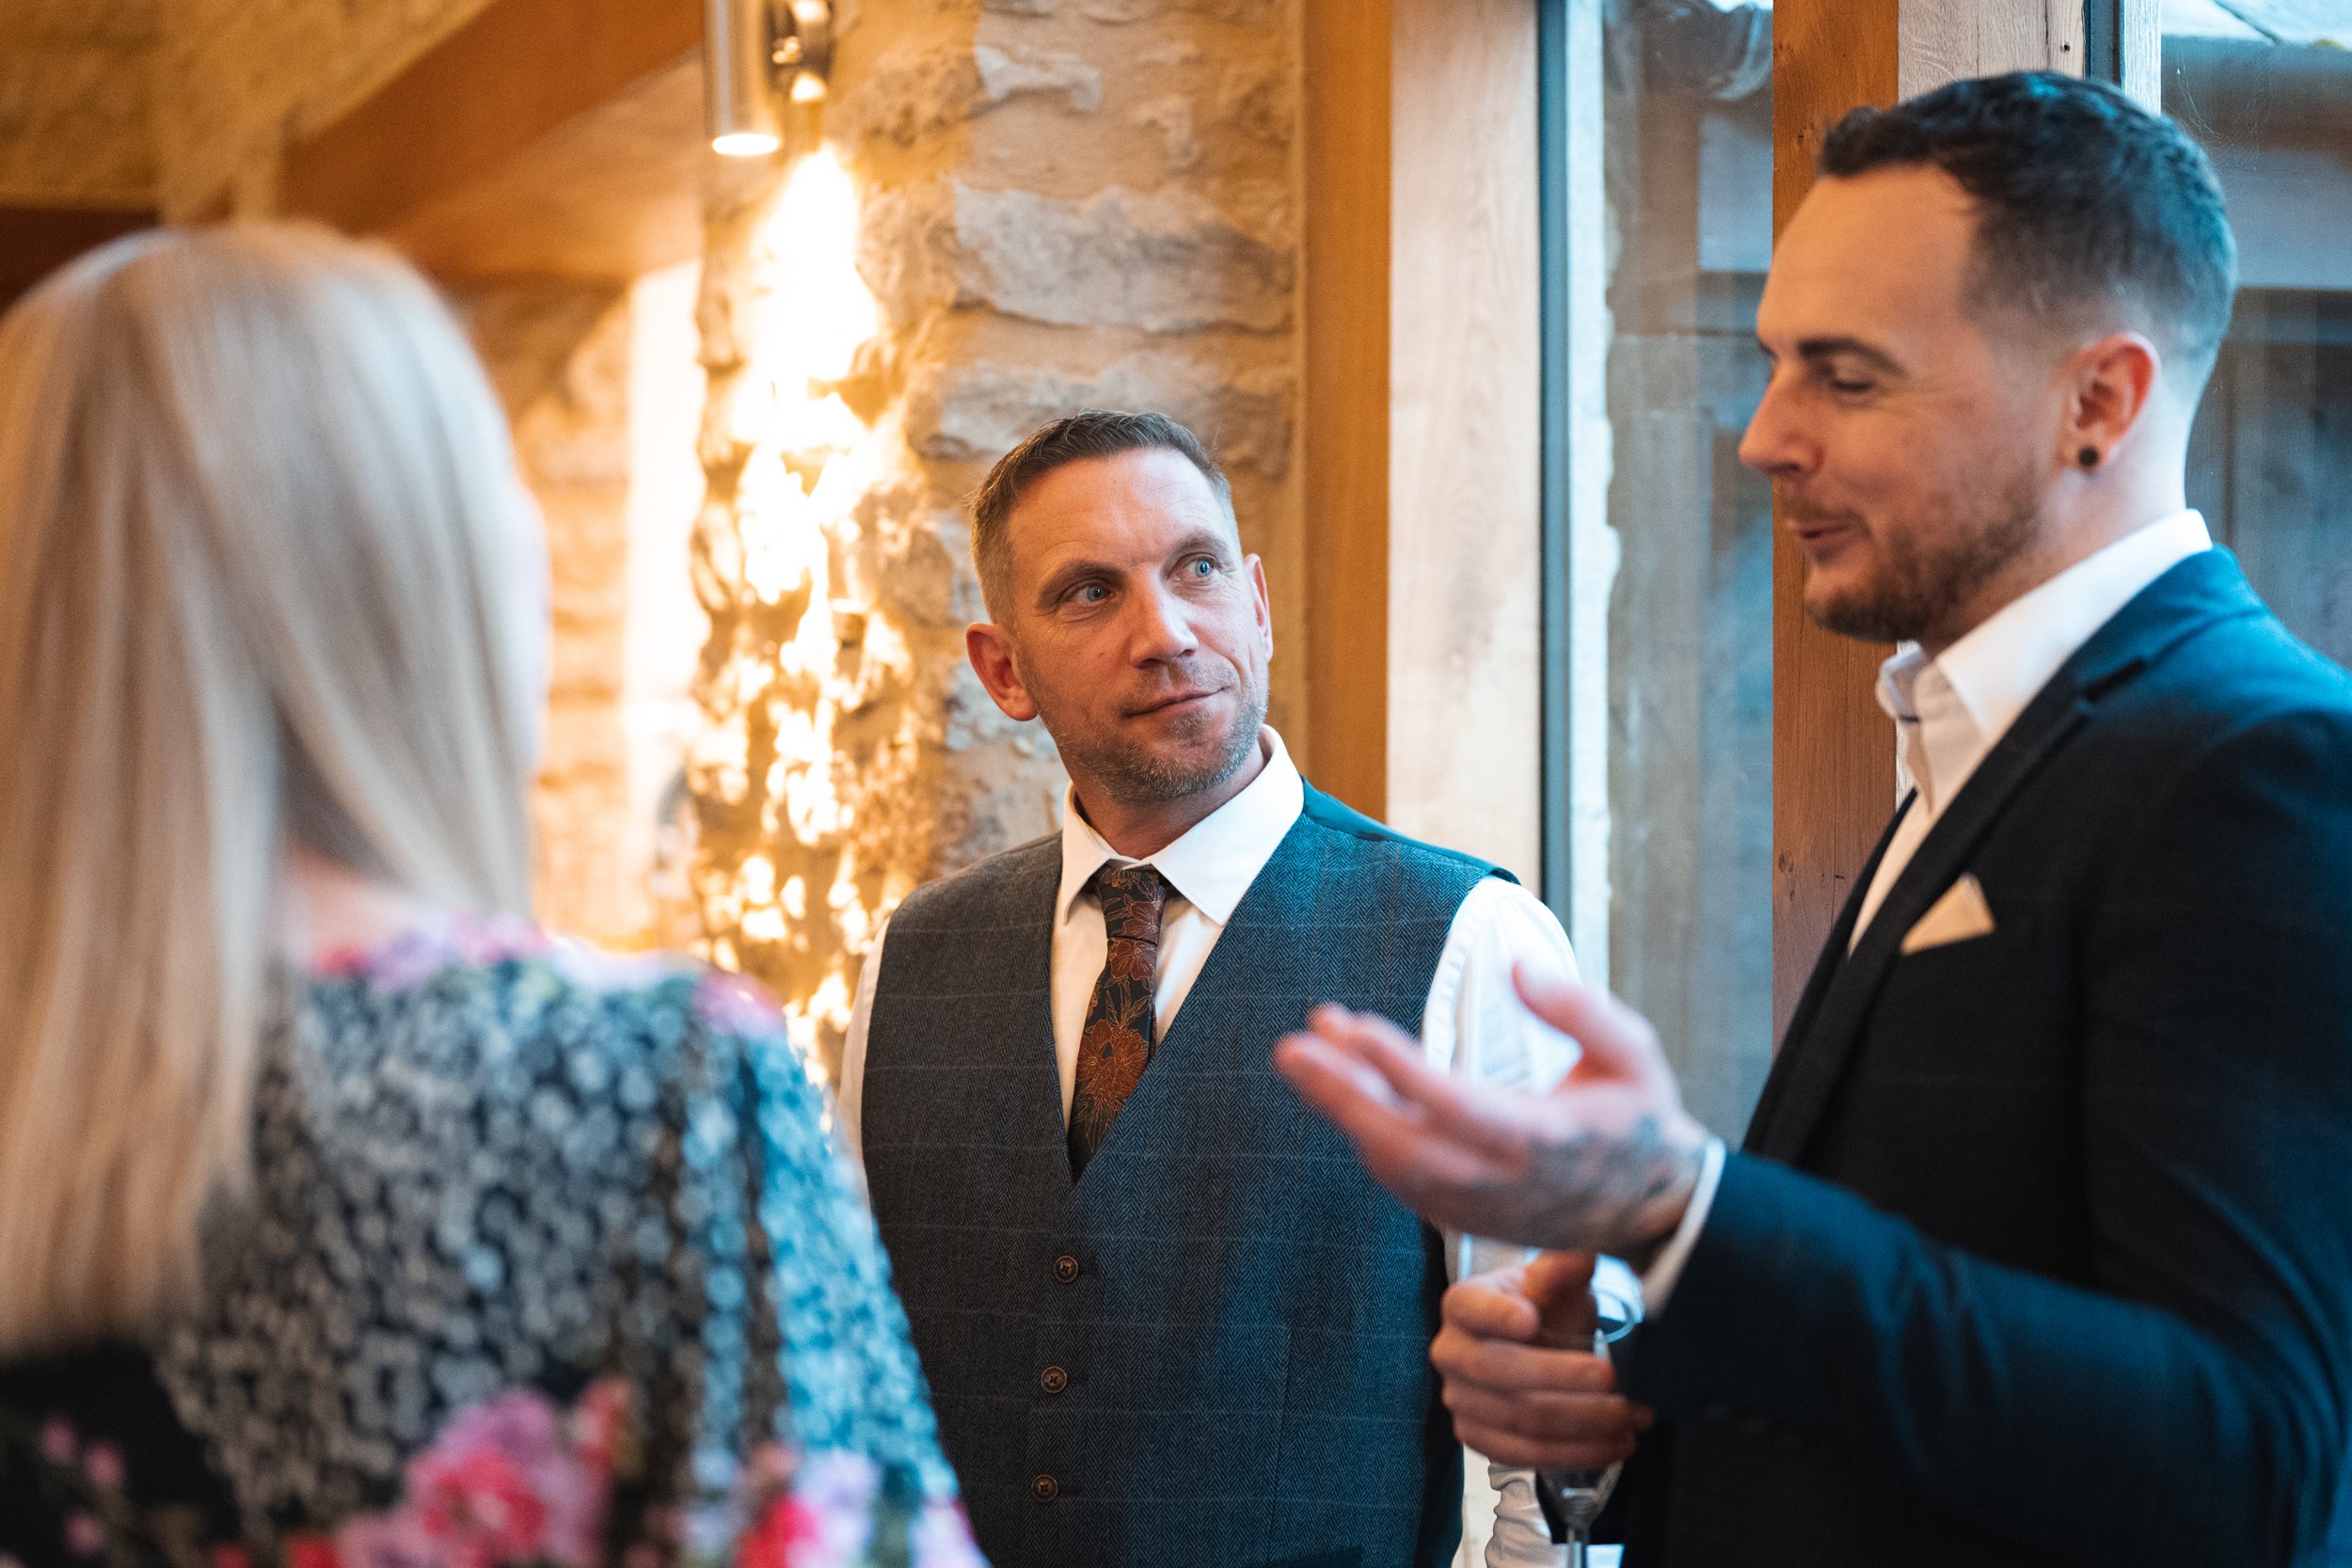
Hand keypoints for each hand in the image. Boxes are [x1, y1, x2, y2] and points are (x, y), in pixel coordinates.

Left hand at [1274, 967, 1707, 1258]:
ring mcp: (1476, 1207)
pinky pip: (1398, 1179)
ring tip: (1306, 1052)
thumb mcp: (1635, 1054)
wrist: (1654, 1211)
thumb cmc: (1639, 1120)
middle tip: (1292, 1047)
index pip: (1456, 1105)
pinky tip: (1341, 1087)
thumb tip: (1517, 969)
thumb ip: (1579, 1010)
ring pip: (1391, 1165)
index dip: (1400, 1070)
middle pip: (1401, 1146)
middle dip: (1341, 1095)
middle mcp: (1499, 1182)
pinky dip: (1364, 1133)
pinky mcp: (1462, 1218)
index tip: (1354, 1027)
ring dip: (1343, 1108)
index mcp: (1543, 1140)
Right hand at [1434, 1251, 1652, 1469]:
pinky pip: (1525, 1454)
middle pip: (1499, 1371)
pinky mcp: (1477, 1438)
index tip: (1532, 1320)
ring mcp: (1459, 1399)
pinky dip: (1575, 1453)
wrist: (1534, 1348)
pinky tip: (1613, 1444)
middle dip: (1561, 1376)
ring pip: (1520, 1419)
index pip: (1474, 1308)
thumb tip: (1585, 1256)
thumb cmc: (1543, 1309)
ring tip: (1630, 1415)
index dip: (1499, 1315)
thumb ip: (1566, 1268)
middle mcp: (1450, 1352)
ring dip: (1583, 1422)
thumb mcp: (1555, 1282)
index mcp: (1463, 1304)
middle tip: (1611, 1376)